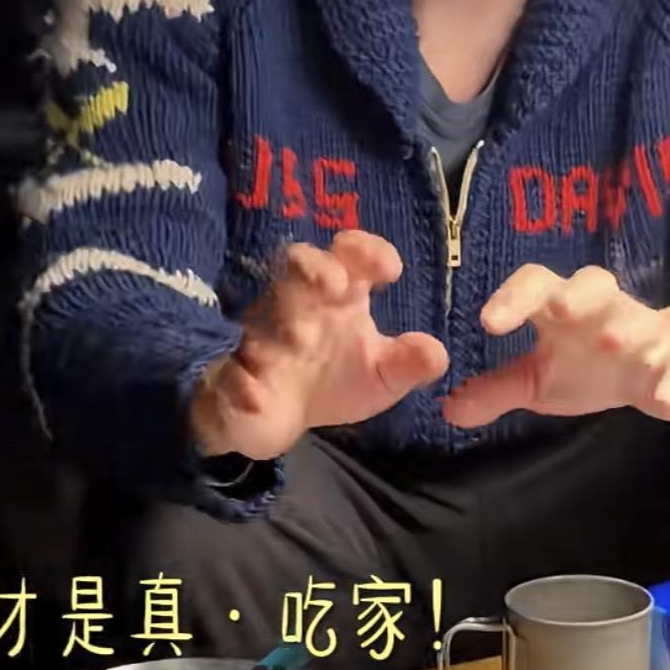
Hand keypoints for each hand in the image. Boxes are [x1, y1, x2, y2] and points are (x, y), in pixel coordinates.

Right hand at [191, 232, 448, 462]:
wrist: (278, 417)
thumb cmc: (333, 380)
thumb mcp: (380, 377)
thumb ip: (408, 364)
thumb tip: (437, 353)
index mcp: (337, 296)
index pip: (351, 255)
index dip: (368, 251)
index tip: (390, 270)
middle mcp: (296, 303)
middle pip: (298, 266)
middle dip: (315, 269)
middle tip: (336, 285)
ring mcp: (260, 336)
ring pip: (261, 314)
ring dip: (279, 323)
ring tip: (299, 341)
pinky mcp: (233, 374)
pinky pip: (231, 374)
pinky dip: (241, 384)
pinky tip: (254, 394)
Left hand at [442, 264, 669, 429]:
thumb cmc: (594, 365)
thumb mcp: (539, 380)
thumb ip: (496, 390)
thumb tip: (448, 408)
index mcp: (564, 307)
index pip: (537, 285)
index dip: (513, 297)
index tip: (487, 323)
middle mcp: (605, 311)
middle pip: (594, 284)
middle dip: (578, 294)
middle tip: (560, 310)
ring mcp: (647, 334)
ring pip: (642, 321)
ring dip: (629, 329)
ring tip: (614, 343)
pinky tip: (662, 399)